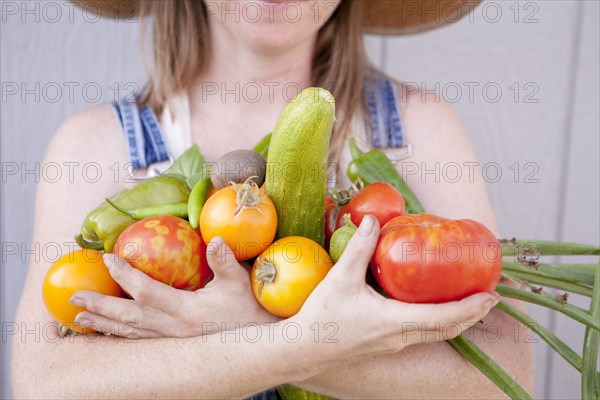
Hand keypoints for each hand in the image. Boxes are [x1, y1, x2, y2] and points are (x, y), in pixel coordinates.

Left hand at [69, 237, 278, 337]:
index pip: (147, 292)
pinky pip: (140, 343)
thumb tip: (216, 238)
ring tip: (79, 321)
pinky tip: (109, 334)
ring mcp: (172, 342)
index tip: (107, 258)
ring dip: (104, 326)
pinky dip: (120, 337)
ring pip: (131, 334)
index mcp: (187, 311)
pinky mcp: (174, 348)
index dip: (125, 275)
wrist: (260, 342)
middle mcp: (174, 330)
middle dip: (101, 307)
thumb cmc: (250, 308)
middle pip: (129, 318)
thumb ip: (225, 261)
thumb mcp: (239, 282)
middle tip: (74, 300)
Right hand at [291, 215, 499, 367]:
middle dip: (472, 315)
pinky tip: (435, 308)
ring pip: (436, 335)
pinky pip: (422, 334)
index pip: (443, 318)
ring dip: (457, 320)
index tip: (491, 296)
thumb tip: (373, 219)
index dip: (469, 308)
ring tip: (471, 303)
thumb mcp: (341, 277)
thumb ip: (359, 247)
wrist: (304, 349)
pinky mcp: (386, 344)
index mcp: (394, 322)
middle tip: (491, 298)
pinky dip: (439, 323)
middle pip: (447, 330)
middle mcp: (400, 337)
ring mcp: (394, 344)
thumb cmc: (323, 315)